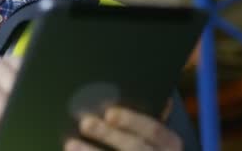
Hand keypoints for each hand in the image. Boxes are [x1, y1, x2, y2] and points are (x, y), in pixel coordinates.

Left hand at [65, 107, 182, 150]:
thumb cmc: (148, 146)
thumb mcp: (156, 138)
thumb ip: (147, 121)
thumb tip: (145, 97)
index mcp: (170, 145)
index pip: (154, 131)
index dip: (132, 121)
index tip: (110, 113)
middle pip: (135, 148)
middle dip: (108, 135)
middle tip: (85, 122)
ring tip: (70, 144)